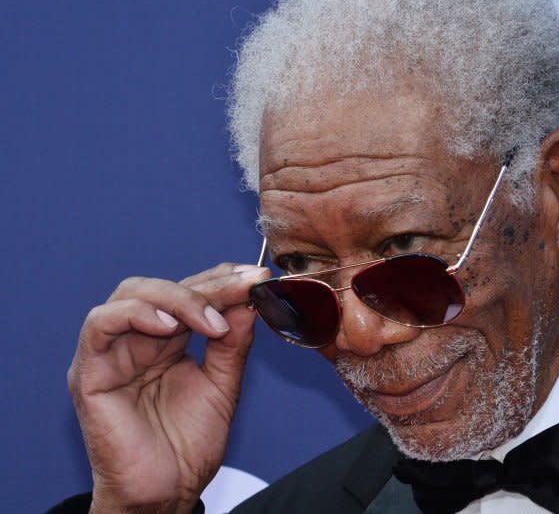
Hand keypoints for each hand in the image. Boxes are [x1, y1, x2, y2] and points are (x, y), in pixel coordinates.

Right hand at [67, 263, 269, 512]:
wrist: (165, 492)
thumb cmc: (188, 445)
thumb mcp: (223, 385)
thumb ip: (232, 344)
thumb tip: (248, 300)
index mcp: (166, 340)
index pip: (190, 291)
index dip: (222, 279)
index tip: (258, 277)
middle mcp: (137, 339)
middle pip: (164, 285)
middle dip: (208, 285)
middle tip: (244, 289)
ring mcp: (111, 353)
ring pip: (132, 293)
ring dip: (177, 297)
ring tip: (212, 321)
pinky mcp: (89, 372)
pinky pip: (100, 325)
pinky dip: (136, 315)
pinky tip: (170, 326)